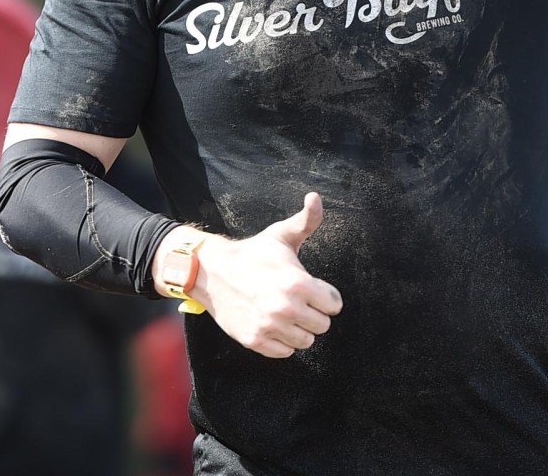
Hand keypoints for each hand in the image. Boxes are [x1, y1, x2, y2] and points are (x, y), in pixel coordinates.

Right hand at [193, 193, 342, 357]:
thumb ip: (306, 220)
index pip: (334, 304)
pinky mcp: (256, 341)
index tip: (313, 288)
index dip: (326, 295)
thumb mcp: (281, 234)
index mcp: (298, 283)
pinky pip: (285, 352)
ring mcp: (270, 327)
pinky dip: (282, 341)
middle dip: (314, 312)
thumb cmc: (253, 252)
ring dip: (299, 328)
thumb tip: (316, 196)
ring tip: (286, 311)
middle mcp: (285, 308)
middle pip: (322, 325)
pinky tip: (273, 323)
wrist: (213, 271)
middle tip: (298, 299)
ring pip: (305, 341)